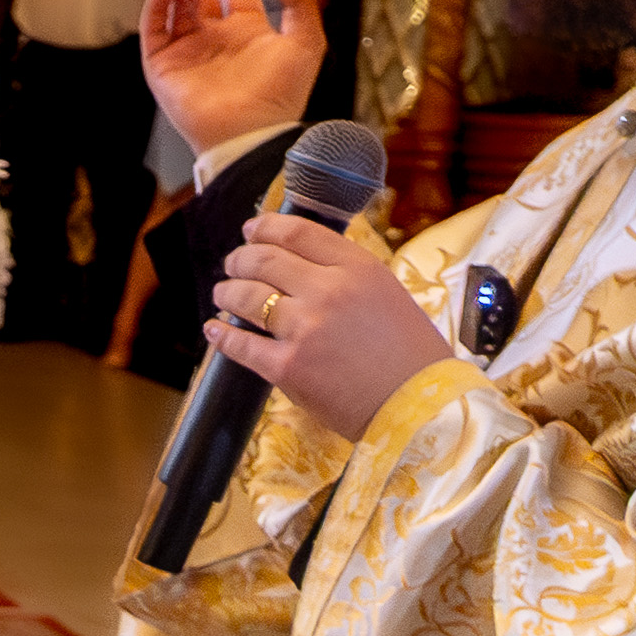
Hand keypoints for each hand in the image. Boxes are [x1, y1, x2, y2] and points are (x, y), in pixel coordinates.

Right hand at [137, 0, 324, 156]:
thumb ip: (299, 0)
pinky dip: (156, 4)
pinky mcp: (163, 66)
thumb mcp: (306, 41)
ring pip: (178, 4)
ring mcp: (187, 51)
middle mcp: (214, 38)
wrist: (250, 132)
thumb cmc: (282, 94)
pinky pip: (153, 28)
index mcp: (247, 31)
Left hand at [205, 211, 451, 445]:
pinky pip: (240, 345)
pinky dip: (221, 334)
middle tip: (233, 264)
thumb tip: (305, 263)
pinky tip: (214, 329)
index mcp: (358, 269)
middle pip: (264, 259)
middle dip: (240, 259)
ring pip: (245, 296)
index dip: (266, 227)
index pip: (298, 232)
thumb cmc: (411, 356)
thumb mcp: (388, 295)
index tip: (252, 230)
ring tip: (223, 293)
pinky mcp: (287, 367)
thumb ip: (348, 276)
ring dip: (226, 292)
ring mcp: (305, 329)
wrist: (421, 408)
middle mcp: (329, 291)